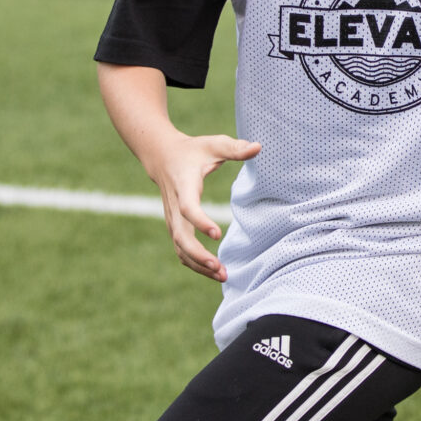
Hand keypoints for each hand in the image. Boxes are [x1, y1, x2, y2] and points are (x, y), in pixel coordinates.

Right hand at [143, 132, 260, 281]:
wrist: (161, 156)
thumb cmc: (192, 151)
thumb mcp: (213, 144)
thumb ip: (234, 148)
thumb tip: (258, 147)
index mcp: (184, 186)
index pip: (187, 208)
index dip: (200, 222)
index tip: (217, 234)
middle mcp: (174, 207)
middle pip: (181, 237)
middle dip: (198, 256)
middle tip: (220, 268)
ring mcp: (172, 219)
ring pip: (180, 249)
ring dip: (199, 266)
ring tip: (223, 275)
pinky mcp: (175, 227)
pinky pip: (181, 251)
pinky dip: (195, 264)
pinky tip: (214, 272)